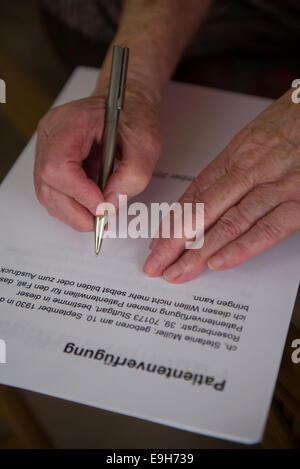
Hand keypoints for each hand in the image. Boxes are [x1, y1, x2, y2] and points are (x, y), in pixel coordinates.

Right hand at [34, 90, 161, 230]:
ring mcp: (47, 148)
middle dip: (75, 210)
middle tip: (100, 220)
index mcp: (72, 122)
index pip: (59, 166)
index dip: (79, 193)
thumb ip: (131, 177)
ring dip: (72, 211)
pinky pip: (53, 192)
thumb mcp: (146, 145)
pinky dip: (71, 206)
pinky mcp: (52, 161)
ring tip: (97, 213)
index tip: (102, 206)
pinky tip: (90, 204)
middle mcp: (52, 134)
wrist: (126, 105)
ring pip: (47, 193)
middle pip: (48, 184)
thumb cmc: (133, 117)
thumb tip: (109, 205)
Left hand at [143, 89, 299, 282]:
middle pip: (203, 212)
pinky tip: (219, 262)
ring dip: (200, 252)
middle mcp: (250, 172)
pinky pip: (268, 228)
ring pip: (229, 224)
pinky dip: (242, 247)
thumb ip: (231, 169)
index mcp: (236, 157)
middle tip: (155, 265)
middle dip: (174, 242)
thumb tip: (205, 197)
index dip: (173, 223)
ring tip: (178, 272)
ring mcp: (275, 187)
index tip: (157, 243)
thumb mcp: (254, 139)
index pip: (195, 196)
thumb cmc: (292, 122)